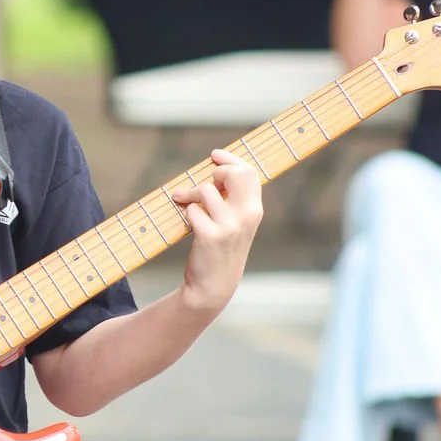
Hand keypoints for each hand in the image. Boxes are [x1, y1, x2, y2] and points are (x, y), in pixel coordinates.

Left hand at [171, 149, 262, 314]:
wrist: (214, 286)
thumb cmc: (221, 250)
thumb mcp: (236, 224)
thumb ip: (234, 200)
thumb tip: (218, 169)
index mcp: (255, 210)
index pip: (248, 172)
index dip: (230, 159)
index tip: (214, 155)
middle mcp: (247, 215)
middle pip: (233, 173)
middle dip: (215, 172)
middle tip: (205, 183)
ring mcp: (230, 226)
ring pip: (206, 190)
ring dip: (191, 194)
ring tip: (185, 202)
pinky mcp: (211, 236)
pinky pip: (193, 209)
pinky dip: (187, 212)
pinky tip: (188, 222)